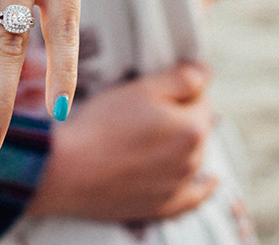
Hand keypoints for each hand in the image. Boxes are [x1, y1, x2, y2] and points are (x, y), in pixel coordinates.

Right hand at [26, 64, 217, 220]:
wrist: (67, 171)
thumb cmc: (101, 125)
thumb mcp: (140, 89)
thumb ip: (181, 79)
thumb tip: (204, 72)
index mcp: (193, 128)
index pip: (200, 95)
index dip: (180, 84)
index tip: (160, 81)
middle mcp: (194, 160)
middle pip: (196, 125)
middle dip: (180, 113)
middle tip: (146, 107)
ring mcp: (179, 186)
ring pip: (192, 156)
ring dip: (181, 143)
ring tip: (151, 135)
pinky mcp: (163, 207)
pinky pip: (194, 196)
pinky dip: (203, 187)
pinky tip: (210, 181)